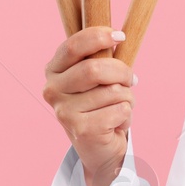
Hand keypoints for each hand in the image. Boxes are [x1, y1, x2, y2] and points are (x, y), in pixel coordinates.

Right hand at [44, 26, 136, 185]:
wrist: (99, 148)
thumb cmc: (100, 106)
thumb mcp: (97, 78)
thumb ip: (100, 57)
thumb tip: (118, 37)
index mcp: (54, 71)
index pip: (74, 46)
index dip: (99, 37)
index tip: (121, 36)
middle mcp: (52, 90)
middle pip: (95, 69)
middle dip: (122, 72)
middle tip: (132, 79)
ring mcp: (64, 112)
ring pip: (113, 91)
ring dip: (127, 98)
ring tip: (118, 108)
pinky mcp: (81, 130)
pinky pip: (120, 110)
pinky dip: (127, 116)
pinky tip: (116, 124)